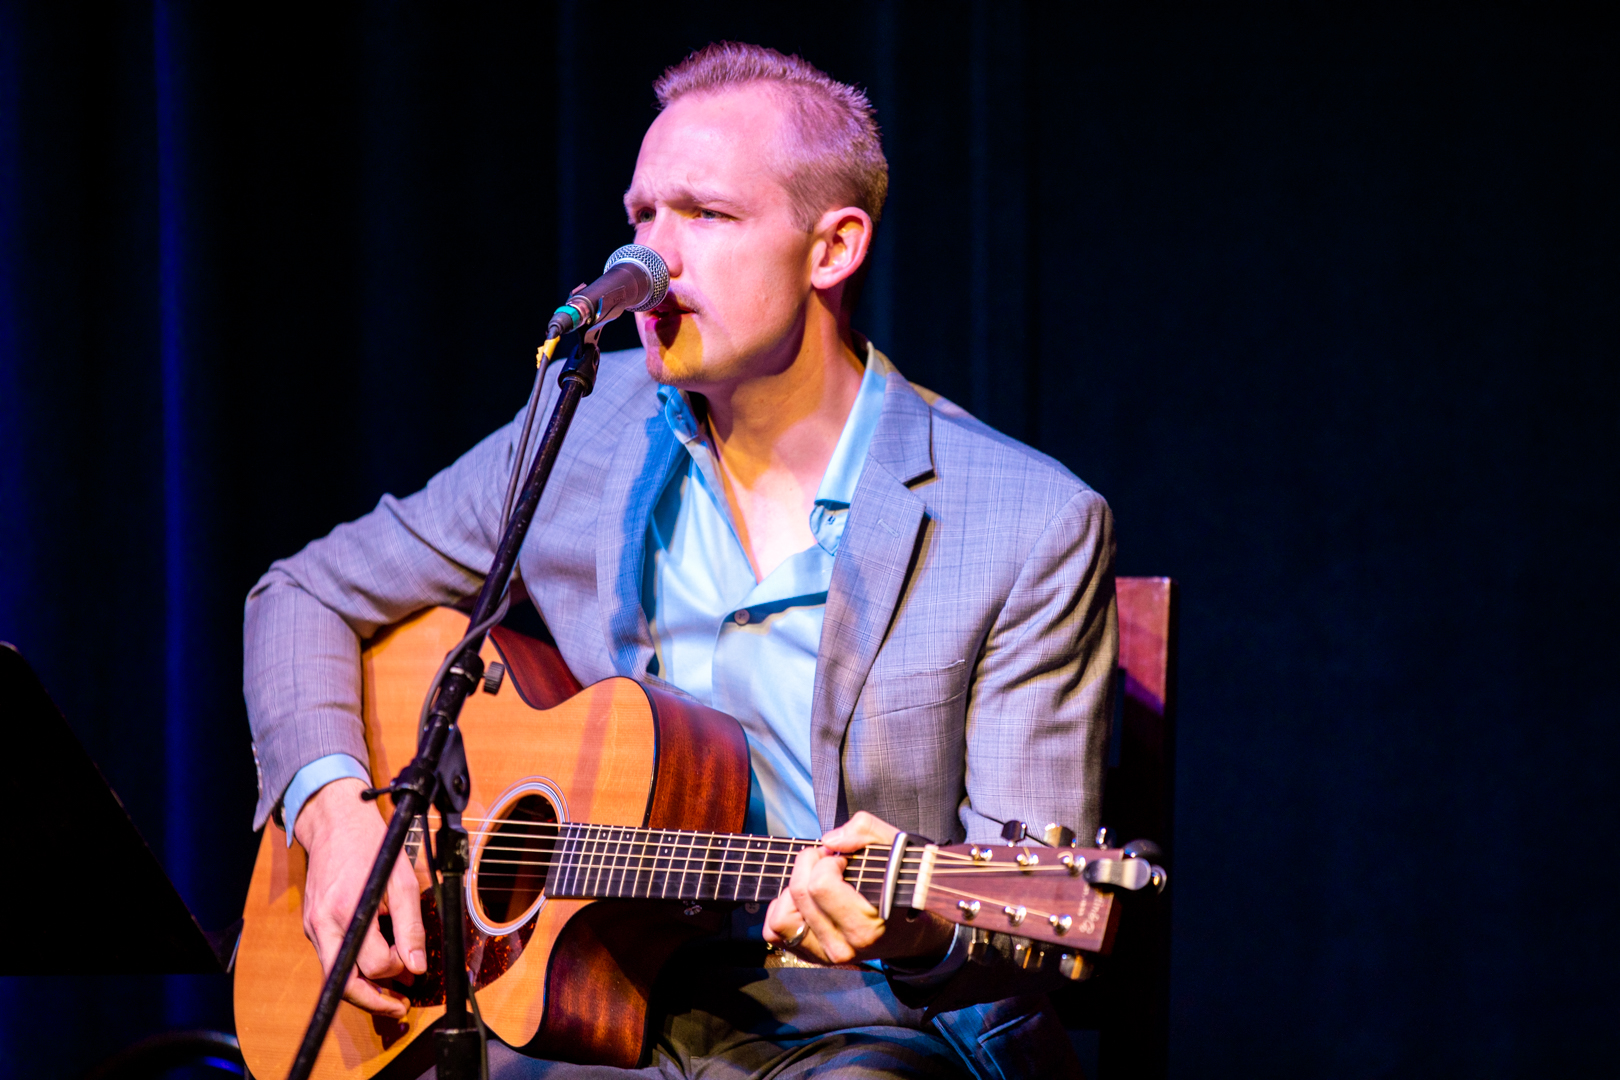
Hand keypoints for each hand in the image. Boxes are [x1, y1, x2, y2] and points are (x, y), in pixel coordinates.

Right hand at [293, 778, 428, 1017]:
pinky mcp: (311, 926)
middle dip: (375, 1001)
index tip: (415, 964)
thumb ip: (411, 925)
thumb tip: (416, 966)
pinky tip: (376, 960)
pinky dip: (354, 966)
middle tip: (401, 1005)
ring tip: (393, 991)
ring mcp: (312, 928)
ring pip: (336, 975)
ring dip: (365, 987)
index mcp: (346, 913)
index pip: (374, 965)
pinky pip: (332, 957)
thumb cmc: (371, 847)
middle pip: (345, 984)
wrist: (334, 824)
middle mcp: (323, 926)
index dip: (399, 970)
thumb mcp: (402, 880)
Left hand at [762, 810, 953, 964]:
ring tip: (816, 881)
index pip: (821, 885)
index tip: (844, 861)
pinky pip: (775, 932)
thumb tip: (829, 841)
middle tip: (829, 862)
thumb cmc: (903, 886)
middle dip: (809, 864)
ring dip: (793, 889)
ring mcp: (826, 956)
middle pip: (799, 893)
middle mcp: (844, 947)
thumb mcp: (896, 848)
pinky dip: (782, 909)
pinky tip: (805, 899)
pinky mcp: (812, 957)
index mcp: (867, 926)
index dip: (828, 861)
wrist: (912, 931)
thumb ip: (865, 832)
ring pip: (781, 917)